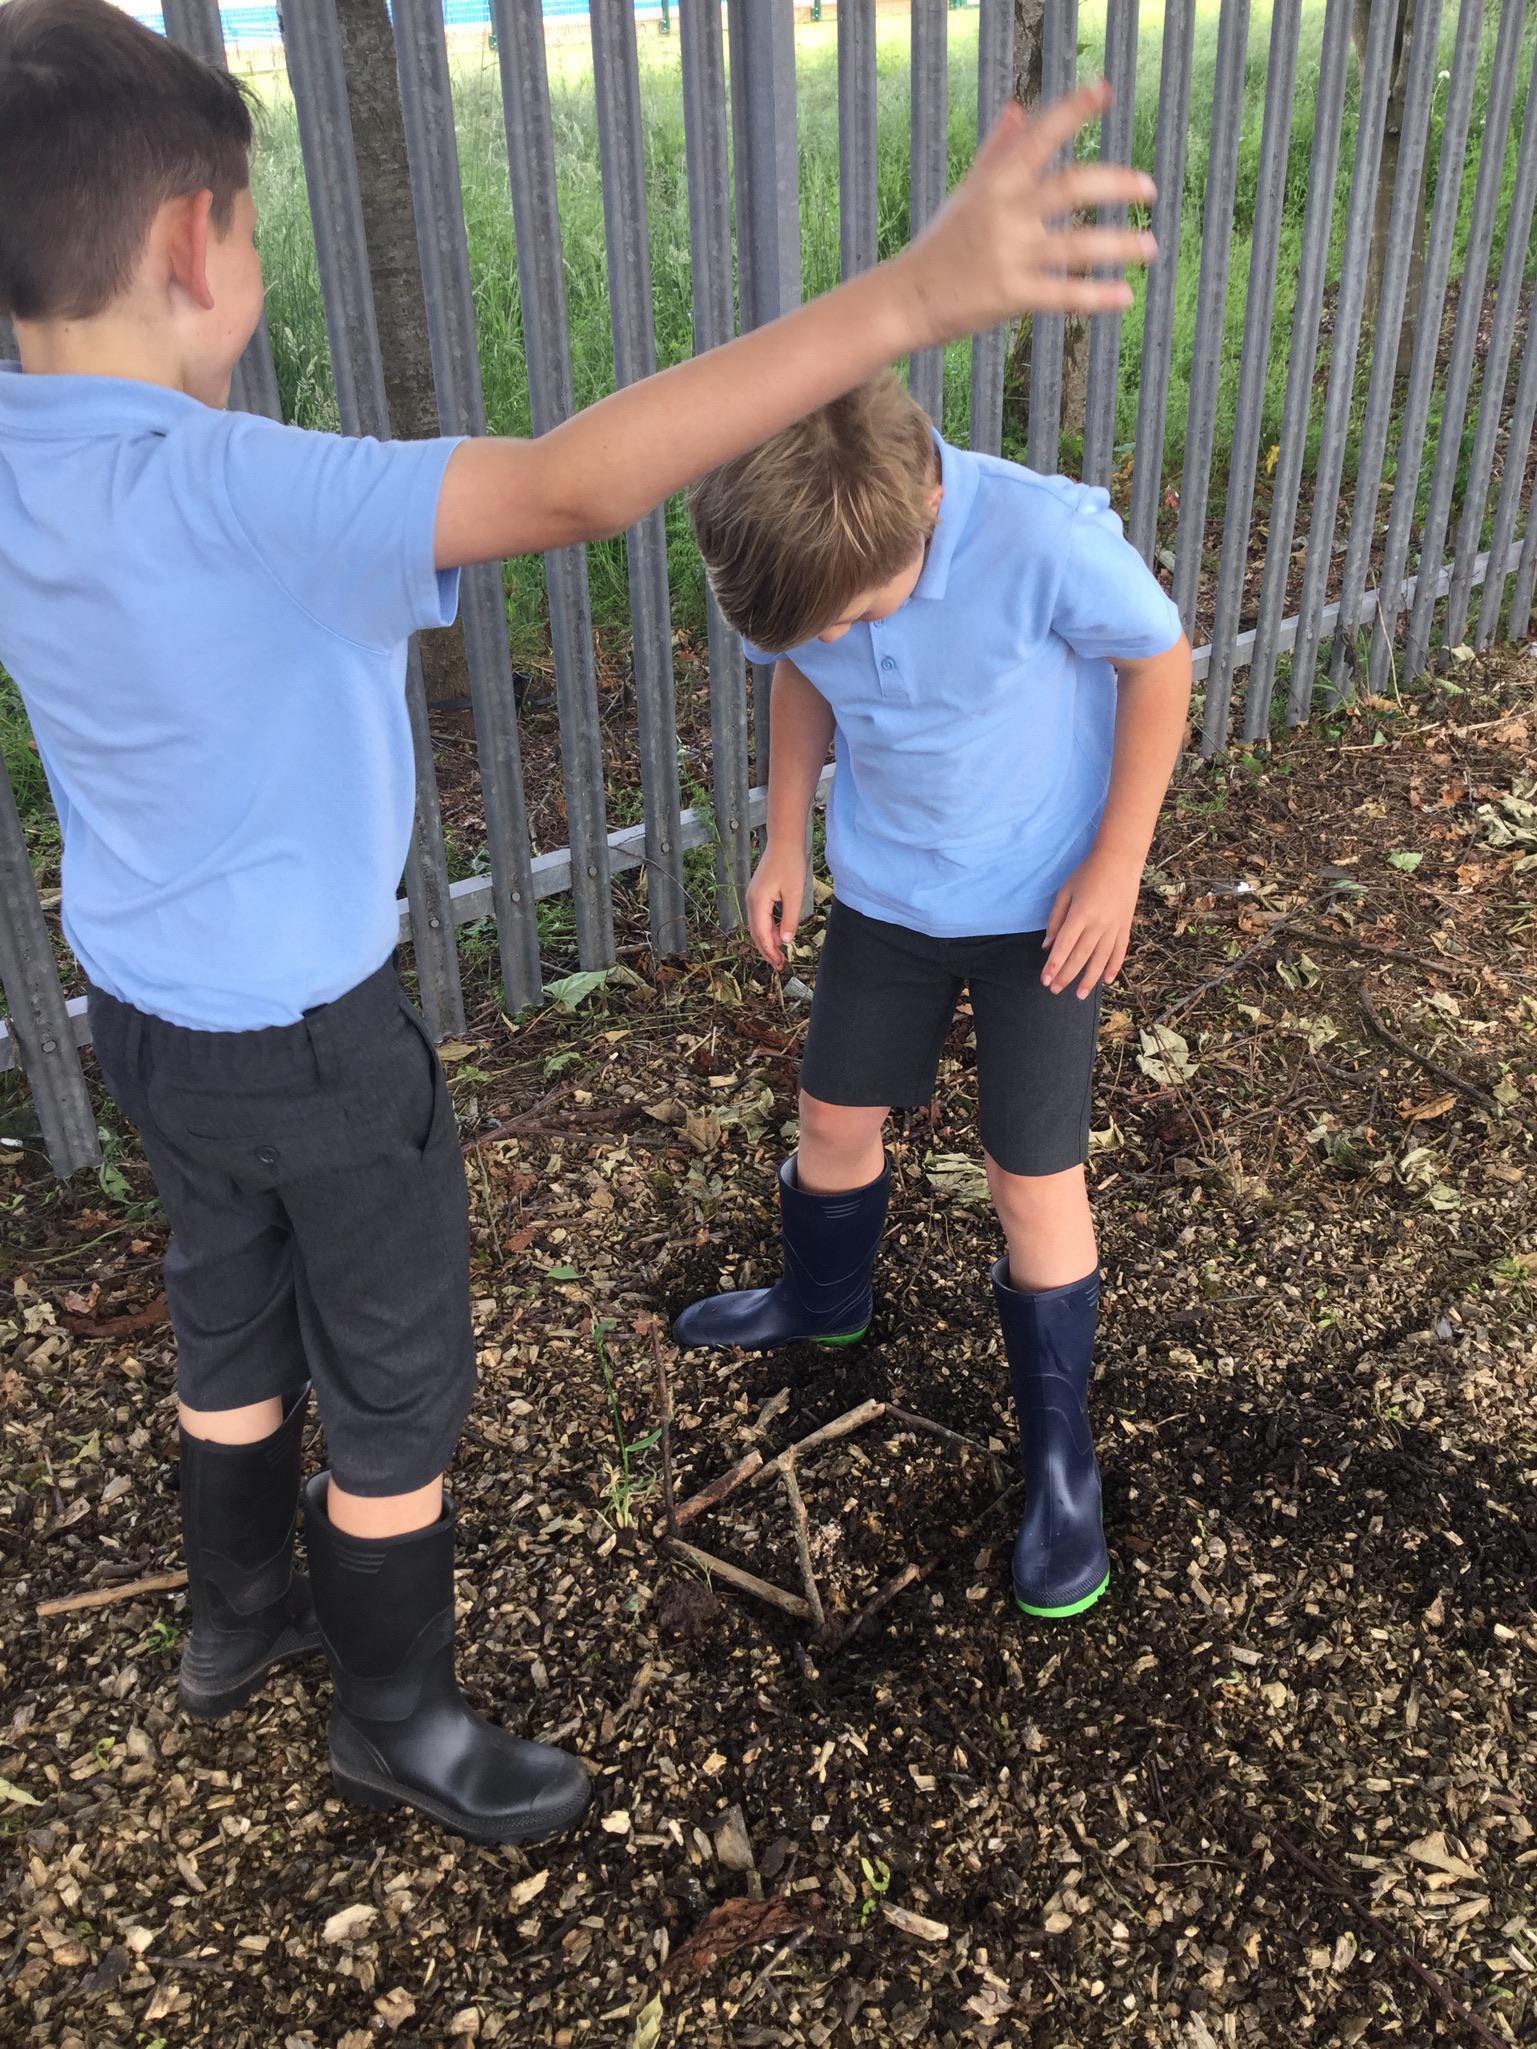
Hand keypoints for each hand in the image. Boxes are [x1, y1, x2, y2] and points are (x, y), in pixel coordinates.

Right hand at [746, 847, 807, 971]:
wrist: (784, 842)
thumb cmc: (790, 865)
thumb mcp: (794, 895)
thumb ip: (789, 919)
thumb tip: (786, 942)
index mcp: (758, 902)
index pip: (761, 934)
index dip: (770, 951)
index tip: (779, 964)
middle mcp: (751, 901)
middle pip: (756, 933)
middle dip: (767, 950)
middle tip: (779, 965)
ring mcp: (752, 897)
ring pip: (757, 926)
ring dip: (768, 941)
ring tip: (780, 954)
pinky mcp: (757, 893)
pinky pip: (760, 917)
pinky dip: (768, 929)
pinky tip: (779, 935)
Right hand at [896, 82, 1157, 347]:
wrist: (905, 298)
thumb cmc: (941, 244)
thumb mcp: (968, 192)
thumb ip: (998, 151)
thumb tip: (1018, 109)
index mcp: (997, 183)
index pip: (1040, 136)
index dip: (1074, 111)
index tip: (1105, 92)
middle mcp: (1005, 213)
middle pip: (1071, 187)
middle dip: (1116, 184)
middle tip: (1149, 189)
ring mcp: (1008, 255)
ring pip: (1077, 245)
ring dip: (1120, 245)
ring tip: (1151, 247)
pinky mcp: (1010, 296)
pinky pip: (1063, 294)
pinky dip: (1097, 296)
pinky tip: (1125, 297)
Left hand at [1042, 848, 1141, 998]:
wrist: (1120, 860)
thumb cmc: (1087, 874)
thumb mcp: (1065, 892)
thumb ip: (1056, 919)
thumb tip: (1047, 946)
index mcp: (1080, 914)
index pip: (1064, 946)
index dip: (1053, 965)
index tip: (1044, 980)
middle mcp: (1098, 924)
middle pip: (1080, 956)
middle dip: (1066, 976)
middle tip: (1055, 990)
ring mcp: (1114, 927)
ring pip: (1100, 959)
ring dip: (1089, 979)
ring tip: (1080, 995)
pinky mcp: (1125, 926)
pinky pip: (1120, 951)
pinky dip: (1113, 967)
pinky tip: (1106, 980)